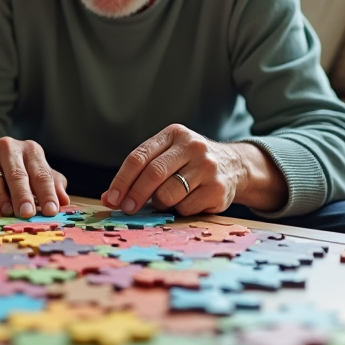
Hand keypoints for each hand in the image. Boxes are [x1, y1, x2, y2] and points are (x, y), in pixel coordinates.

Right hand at [0, 137, 69, 218]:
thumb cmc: (21, 168)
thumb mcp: (38, 172)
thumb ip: (53, 184)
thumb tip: (64, 201)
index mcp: (30, 149)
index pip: (41, 173)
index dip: (47, 193)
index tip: (51, 211)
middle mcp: (7, 148)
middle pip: (16, 175)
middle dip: (22, 195)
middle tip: (27, 213)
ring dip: (0, 198)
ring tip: (7, 212)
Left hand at [101, 124, 286, 215]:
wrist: (236, 166)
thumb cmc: (190, 163)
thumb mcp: (167, 156)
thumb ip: (140, 172)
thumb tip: (108, 198)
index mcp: (174, 134)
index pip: (139, 157)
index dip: (122, 180)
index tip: (111, 198)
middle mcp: (192, 146)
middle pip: (153, 174)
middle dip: (135, 195)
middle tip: (126, 209)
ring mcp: (207, 167)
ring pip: (168, 194)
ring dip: (160, 203)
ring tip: (165, 200)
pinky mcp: (217, 188)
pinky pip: (186, 207)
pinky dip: (180, 210)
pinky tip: (187, 201)